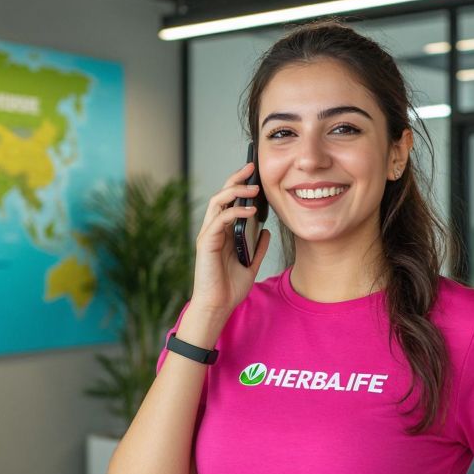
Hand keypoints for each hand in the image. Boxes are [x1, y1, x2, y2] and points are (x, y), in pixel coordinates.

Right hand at [191, 160, 270, 315]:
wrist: (218, 306)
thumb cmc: (230, 288)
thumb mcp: (251, 264)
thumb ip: (258, 247)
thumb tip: (267, 231)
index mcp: (223, 232)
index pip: (230, 201)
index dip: (240, 185)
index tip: (255, 174)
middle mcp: (214, 230)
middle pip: (222, 195)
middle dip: (236, 178)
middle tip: (251, 166)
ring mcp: (208, 234)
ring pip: (218, 201)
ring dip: (235, 191)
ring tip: (254, 188)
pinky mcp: (206, 242)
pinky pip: (220, 220)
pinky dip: (235, 212)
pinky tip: (251, 211)